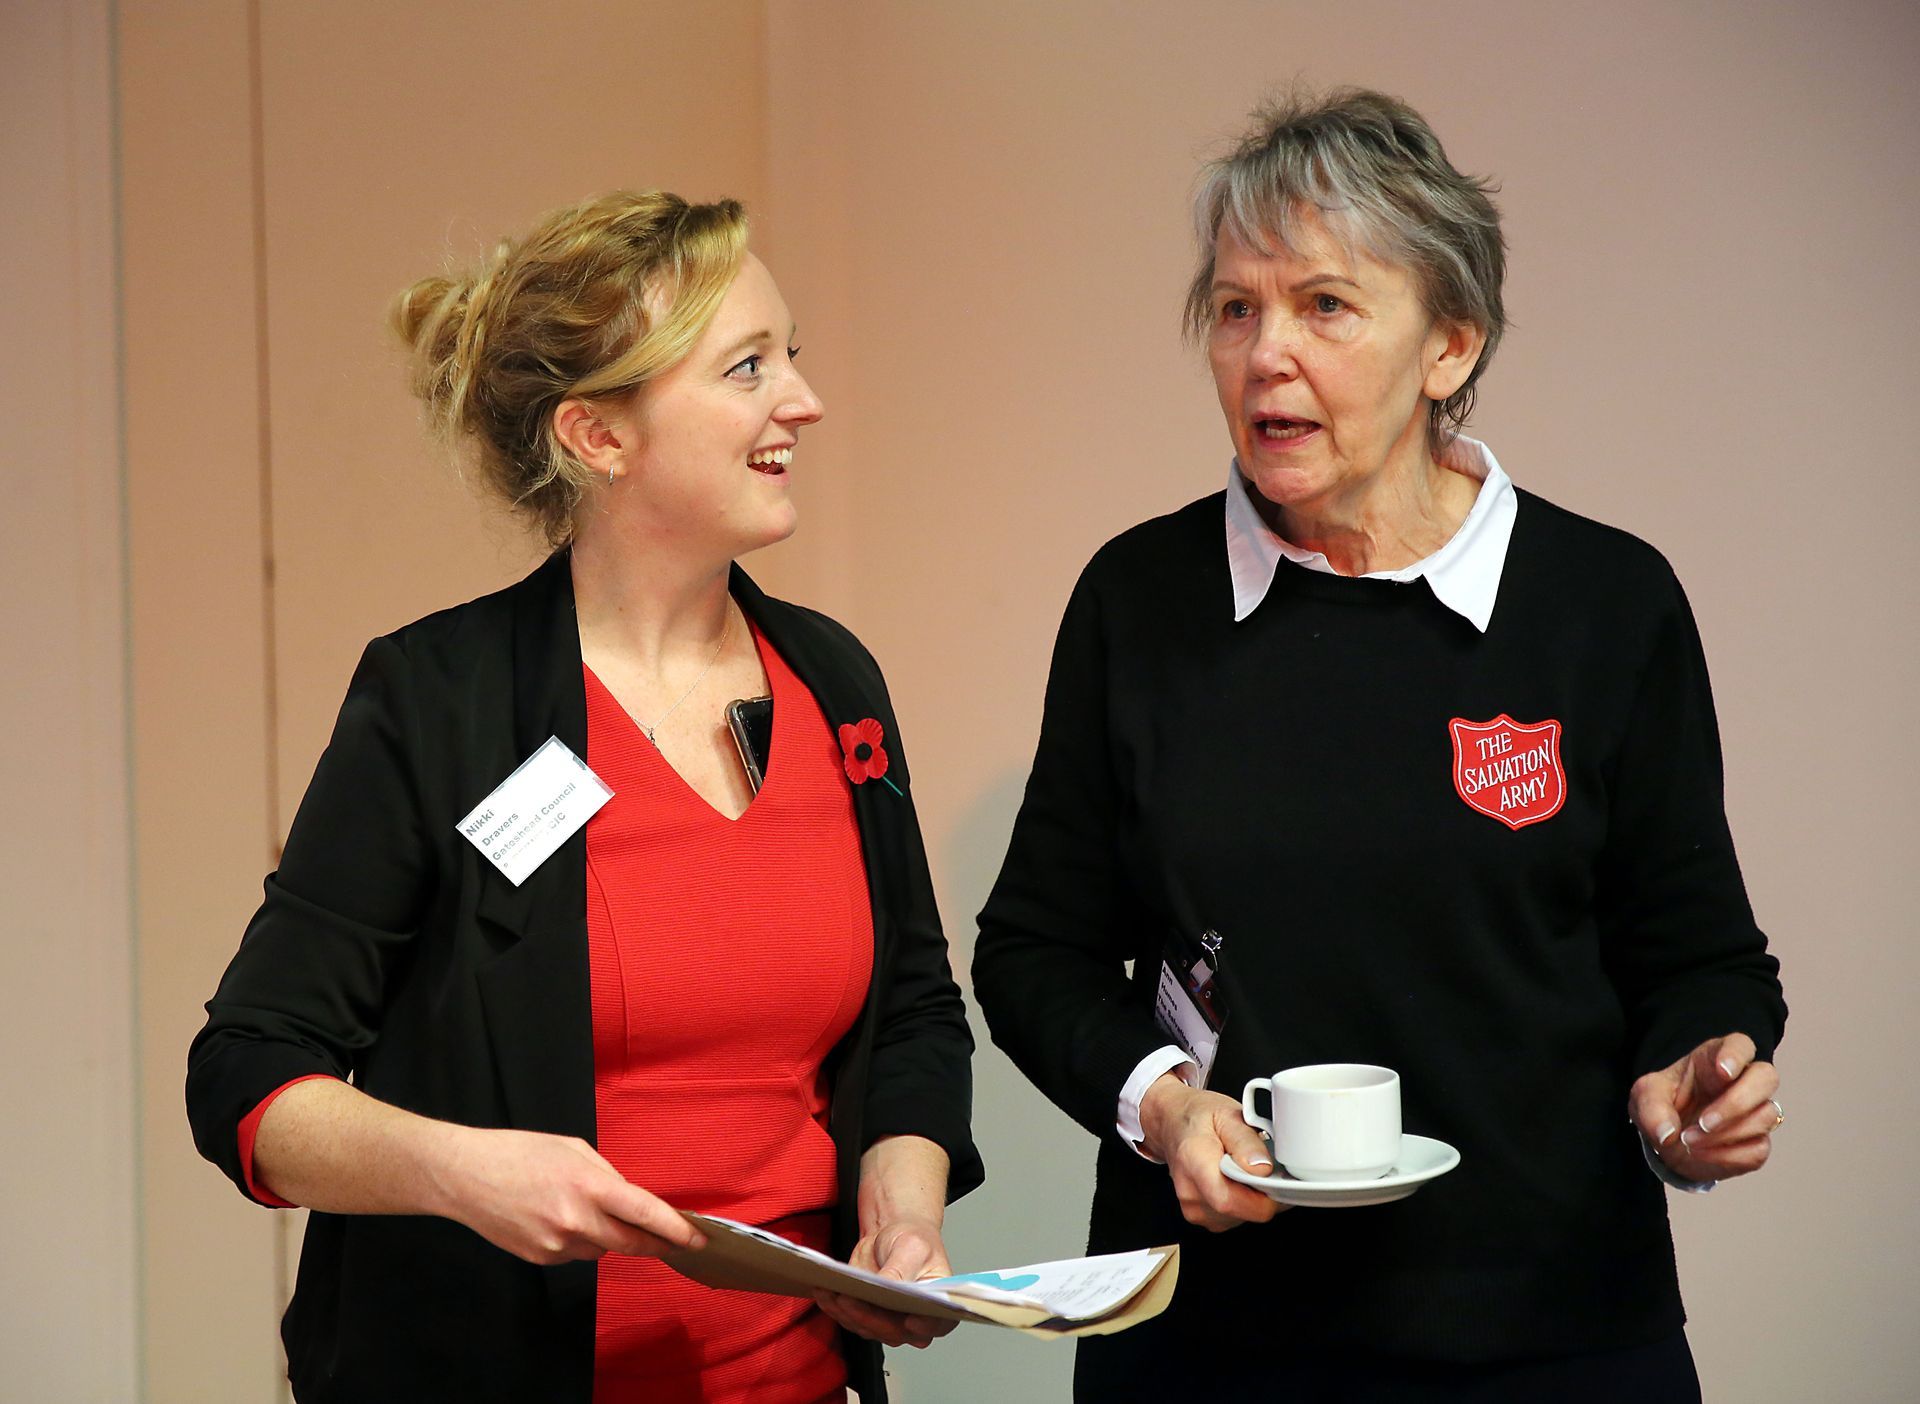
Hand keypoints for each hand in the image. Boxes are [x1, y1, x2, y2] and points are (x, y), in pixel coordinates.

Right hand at [434, 1126, 704, 1264]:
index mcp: (589, 1185)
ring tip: (582, 1209)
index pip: (644, 1213)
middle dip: (657, 1245)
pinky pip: (575, 1255)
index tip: (698, 1239)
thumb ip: (606, 1176)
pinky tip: (555, 1219)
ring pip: (602, 1251)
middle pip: (632, 1244)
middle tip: (675, 1243)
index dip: (675, 1229)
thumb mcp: (572, 1148)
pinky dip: (579, 1241)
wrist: (463, 1176)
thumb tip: (629, 1200)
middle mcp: (576, 1221)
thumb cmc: (519, 1151)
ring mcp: (556, 1245)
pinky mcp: (540, 1259)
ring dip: (609, 1238)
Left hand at [816, 1216, 956, 1348]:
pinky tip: (824, 1291)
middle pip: (894, 1331)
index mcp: (939, 1303)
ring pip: (867, 1328)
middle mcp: (915, 1320)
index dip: (925, 1326)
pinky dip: (834, 1307)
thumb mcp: (911, 1247)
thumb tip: (888, 1288)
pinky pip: (849, 1319)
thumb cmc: (912, 1240)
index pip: (937, 1322)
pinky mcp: (867, 1317)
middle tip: (850, 1299)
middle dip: (868, 1316)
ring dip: (846, 1312)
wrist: (892, 1236)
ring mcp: (890, 1322)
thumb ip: (901, 1271)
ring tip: (831, 1291)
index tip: (910, 1320)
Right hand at [1138, 1074, 1282, 1229]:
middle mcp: (1189, 1191)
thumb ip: (1246, 1142)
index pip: (1229, 1201)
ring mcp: (1193, 1208)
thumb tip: (1262, 1169)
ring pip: (1240, 1218)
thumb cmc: (1198, 1117)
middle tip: (1261, 1167)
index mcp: (1194, 1161)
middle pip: (1240, 1212)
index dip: (1262, 1197)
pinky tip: (1236, 1181)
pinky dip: (1243, 1203)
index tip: (1275, 1179)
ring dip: (1252, 1199)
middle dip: (1261, 1194)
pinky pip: (1233, 1218)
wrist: (1173, 1122)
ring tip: (1244, 1171)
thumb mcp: (1228, 1115)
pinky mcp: (1201, 1216)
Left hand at [1630, 1032, 1781, 1182]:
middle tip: (1703, 1122)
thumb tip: (1667, 1133)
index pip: (1740, 1045)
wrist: (1667, 1144)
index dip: (1736, 1055)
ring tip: (1689, 1141)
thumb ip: (1652, 1109)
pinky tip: (1702, 1154)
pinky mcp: (1757, 1142)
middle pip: (1766, 1077)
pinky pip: (1758, 1149)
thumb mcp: (1645, 1098)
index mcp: (1714, 1058)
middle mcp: (1742, 1081)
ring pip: (1766, 1116)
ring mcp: (1754, 1111)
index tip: (1723, 1072)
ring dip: (1726, 1134)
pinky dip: (1728, 1156)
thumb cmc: (1662, 1106)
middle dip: (1737, 1102)